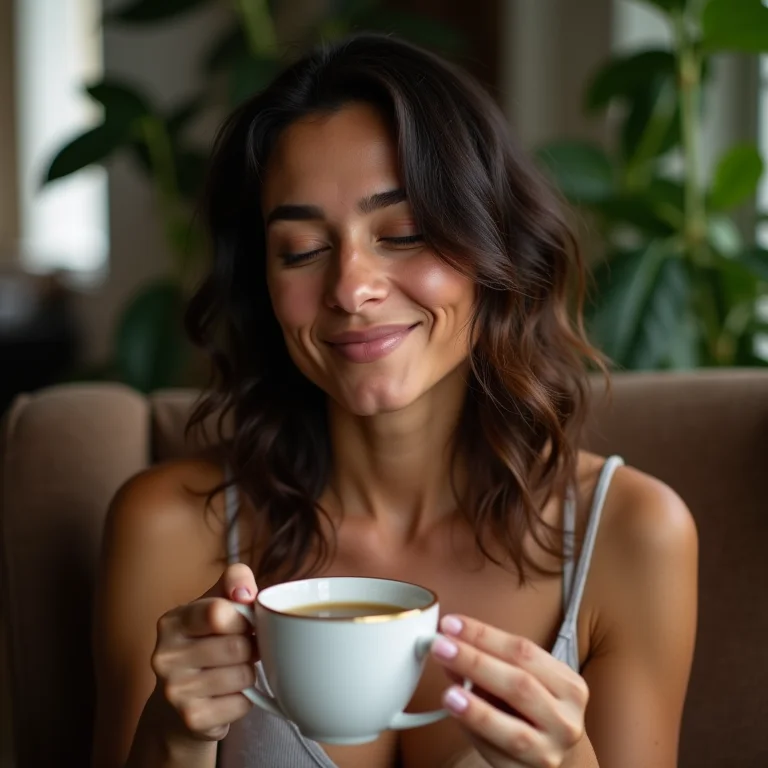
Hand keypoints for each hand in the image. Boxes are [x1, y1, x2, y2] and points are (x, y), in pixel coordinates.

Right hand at [150, 563, 258, 742]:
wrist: (178, 704)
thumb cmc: (207, 642)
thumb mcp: (216, 603)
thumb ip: (233, 581)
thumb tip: (245, 593)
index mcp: (172, 622)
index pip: (218, 612)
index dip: (243, 617)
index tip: (245, 622)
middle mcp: (165, 656)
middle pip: (237, 646)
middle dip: (250, 647)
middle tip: (243, 649)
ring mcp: (175, 691)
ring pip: (243, 674)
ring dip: (249, 673)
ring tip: (233, 671)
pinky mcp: (192, 719)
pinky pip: (242, 703)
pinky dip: (244, 699)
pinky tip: (227, 695)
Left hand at [430, 615, 588, 767]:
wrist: (552, 755)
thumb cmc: (530, 709)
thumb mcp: (520, 679)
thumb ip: (487, 661)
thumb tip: (449, 645)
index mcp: (568, 684)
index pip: (523, 650)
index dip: (484, 635)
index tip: (451, 624)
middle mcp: (566, 719)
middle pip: (520, 685)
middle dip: (475, 662)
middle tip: (441, 647)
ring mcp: (551, 751)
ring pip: (515, 731)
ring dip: (477, 709)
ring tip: (449, 692)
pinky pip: (500, 755)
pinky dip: (476, 733)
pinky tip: (457, 716)